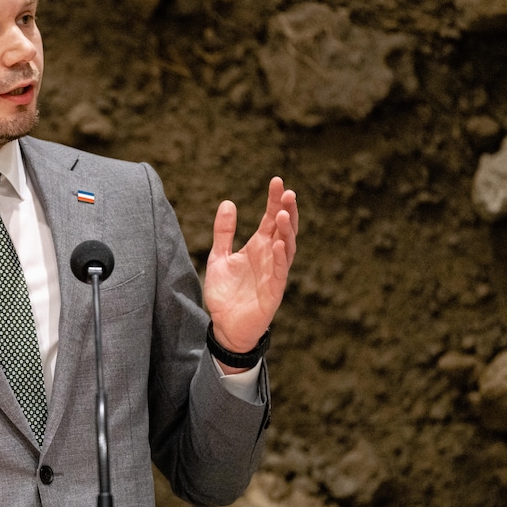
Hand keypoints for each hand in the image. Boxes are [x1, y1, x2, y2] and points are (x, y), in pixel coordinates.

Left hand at [204, 177, 298, 356]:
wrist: (225, 326)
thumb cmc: (225, 294)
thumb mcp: (219, 257)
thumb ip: (224, 232)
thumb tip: (229, 203)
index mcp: (258, 247)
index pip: (270, 219)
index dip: (274, 200)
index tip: (276, 180)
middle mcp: (269, 257)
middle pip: (284, 229)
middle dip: (287, 210)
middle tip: (288, 192)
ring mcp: (274, 273)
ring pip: (287, 247)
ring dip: (287, 230)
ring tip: (284, 212)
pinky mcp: (274, 290)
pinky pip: (280, 271)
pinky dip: (280, 256)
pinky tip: (278, 242)